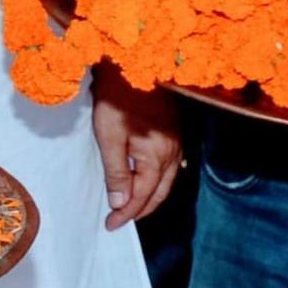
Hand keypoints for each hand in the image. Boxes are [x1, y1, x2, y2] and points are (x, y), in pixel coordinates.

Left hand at [91, 68, 180, 229]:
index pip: (143, 196)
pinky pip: (170, 166)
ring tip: (131, 206)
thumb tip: (120, 202)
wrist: (135, 62)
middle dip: (140, 210)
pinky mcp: (175, 131)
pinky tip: (147, 181)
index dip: (126, 213)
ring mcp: (177, 141)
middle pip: (160, 192)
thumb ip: (117, 171)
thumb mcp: (110, 136)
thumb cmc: (118, 98)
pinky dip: (157, 180)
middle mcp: (173, 152)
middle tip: (120, 221)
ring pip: (167, 180)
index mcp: (157, 156)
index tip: (110, 225)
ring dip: (150, 196)